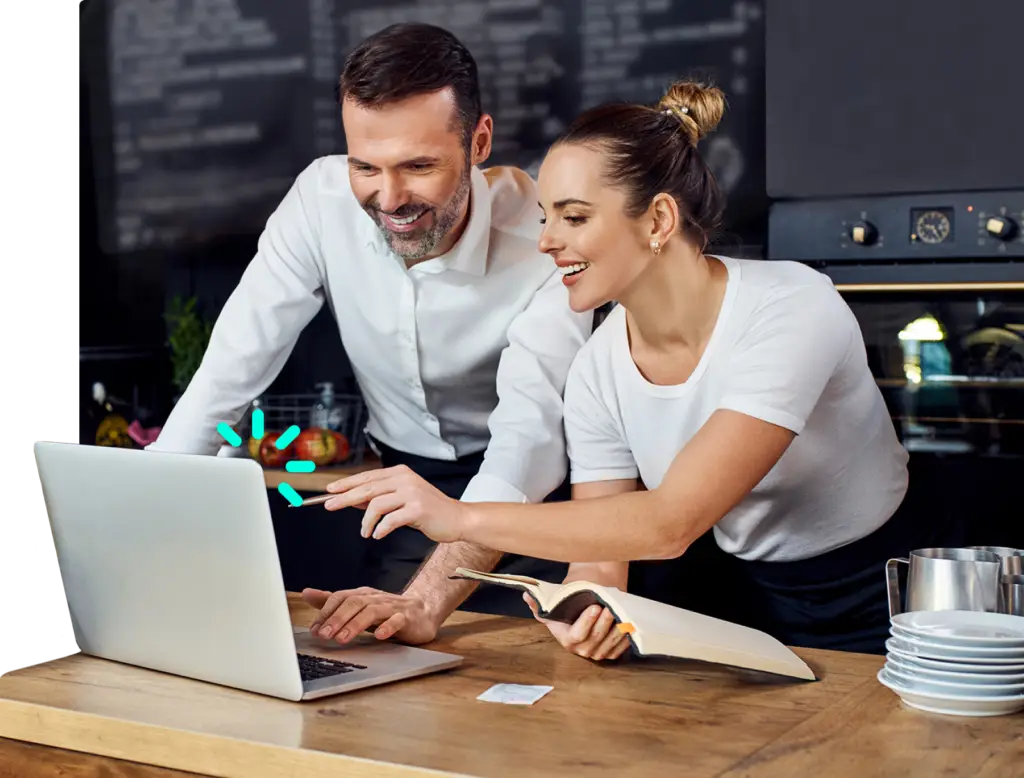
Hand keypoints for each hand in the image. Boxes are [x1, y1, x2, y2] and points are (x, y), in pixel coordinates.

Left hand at [301, 587, 440, 644]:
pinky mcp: (407, 618)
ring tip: (342, 639)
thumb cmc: (386, 611)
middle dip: (337, 619)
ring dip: (355, 625)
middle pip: (354, 603)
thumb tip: (306, 594)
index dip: (326, 612)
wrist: (422, 612)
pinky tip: (379, 636)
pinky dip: (388, 627)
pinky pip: (397, 621)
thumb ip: (333, 602)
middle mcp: (375, 598)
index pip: (340, 597)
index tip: (315, 629)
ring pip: (372, 612)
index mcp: (362, 595)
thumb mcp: (358, 607)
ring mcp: (392, 607)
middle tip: (324, 635)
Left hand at [322, 465, 468, 543]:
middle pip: (368, 488)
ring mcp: (412, 493)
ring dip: (366, 521)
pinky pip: (391, 520)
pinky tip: (377, 535)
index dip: (346, 484)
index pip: (367, 477)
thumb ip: (380, 497)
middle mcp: (405, 479)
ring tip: (364, 533)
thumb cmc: (428, 511)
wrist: (457, 519)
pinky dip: (381, 529)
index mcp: (400, 473)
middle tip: (329, 506)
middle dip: (345, 498)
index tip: (329, 491)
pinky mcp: (418, 509)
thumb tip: (351, 499)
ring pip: (377, 504)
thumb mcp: (402, 500)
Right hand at [523, 593, 630, 660]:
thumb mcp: (556, 599)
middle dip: (605, 623)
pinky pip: (620, 648)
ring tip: (622, 614)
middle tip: (611, 607)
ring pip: (610, 644)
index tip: (595, 607)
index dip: (587, 622)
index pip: (577, 634)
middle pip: (596, 639)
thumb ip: (540, 601)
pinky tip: (628, 624)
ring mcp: (596, 653)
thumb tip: (527, 596)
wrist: (587, 605)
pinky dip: (625, 637)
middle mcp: (580, 649)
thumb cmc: (572, 601)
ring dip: (618, 630)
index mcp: (565, 638)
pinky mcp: (610, 652)